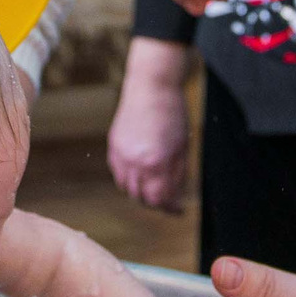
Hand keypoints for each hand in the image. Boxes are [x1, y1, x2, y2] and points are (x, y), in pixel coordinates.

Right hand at [107, 39, 192, 212]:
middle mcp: (135, 162)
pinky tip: (140, 172)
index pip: (160, 199)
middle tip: (168, 200)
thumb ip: (178, 176)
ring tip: (153, 187)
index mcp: (157, 163)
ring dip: (140, 192)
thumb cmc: (173, 114)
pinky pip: (118, 173)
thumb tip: (174, 198)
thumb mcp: (183, 147)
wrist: (151, 87)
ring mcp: (121, 154)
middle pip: (142, 198)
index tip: (178, 210)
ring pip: (127, 188)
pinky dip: (128, 178)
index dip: (170, 208)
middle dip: (156, 203)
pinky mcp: (113, 146)